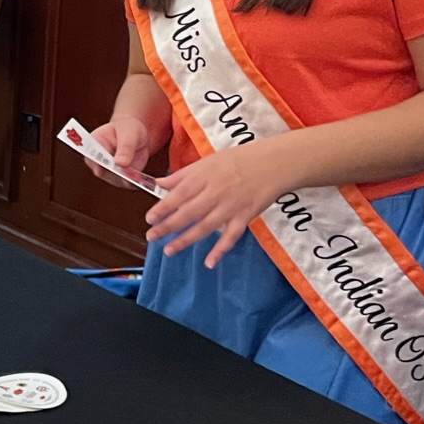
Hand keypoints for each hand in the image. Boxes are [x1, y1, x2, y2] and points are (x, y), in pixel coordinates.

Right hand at [86, 117, 152, 189]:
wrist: (137, 135)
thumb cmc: (128, 128)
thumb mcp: (128, 133)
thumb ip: (125, 147)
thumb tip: (120, 163)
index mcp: (93, 145)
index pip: (92, 157)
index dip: (99, 163)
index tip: (111, 165)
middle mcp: (97, 160)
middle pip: (103, 172)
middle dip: (116, 174)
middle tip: (128, 173)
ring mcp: (108, 171)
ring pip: (115, 180)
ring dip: (127, 180)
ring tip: (137, 177)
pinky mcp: (120, 178)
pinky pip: (126, 183)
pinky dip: (135, 183)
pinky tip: (141, 178)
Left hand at [143, 139, 295, 267]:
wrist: (274, 162)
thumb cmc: (239, 159)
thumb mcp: (207, 161)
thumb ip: (182, 175)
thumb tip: (159, 183)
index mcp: (204, 177)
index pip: (178, 195)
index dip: (163, 208)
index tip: (149, 219)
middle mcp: (215, 192)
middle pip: (188, 213)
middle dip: (168, 226)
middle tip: (152, 237)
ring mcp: (231, 206)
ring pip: (205, 227)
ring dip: (186, 240)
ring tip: (170, 251)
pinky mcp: (245, 217)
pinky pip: (231, 237)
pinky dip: (220, 250)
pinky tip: (209, 263)